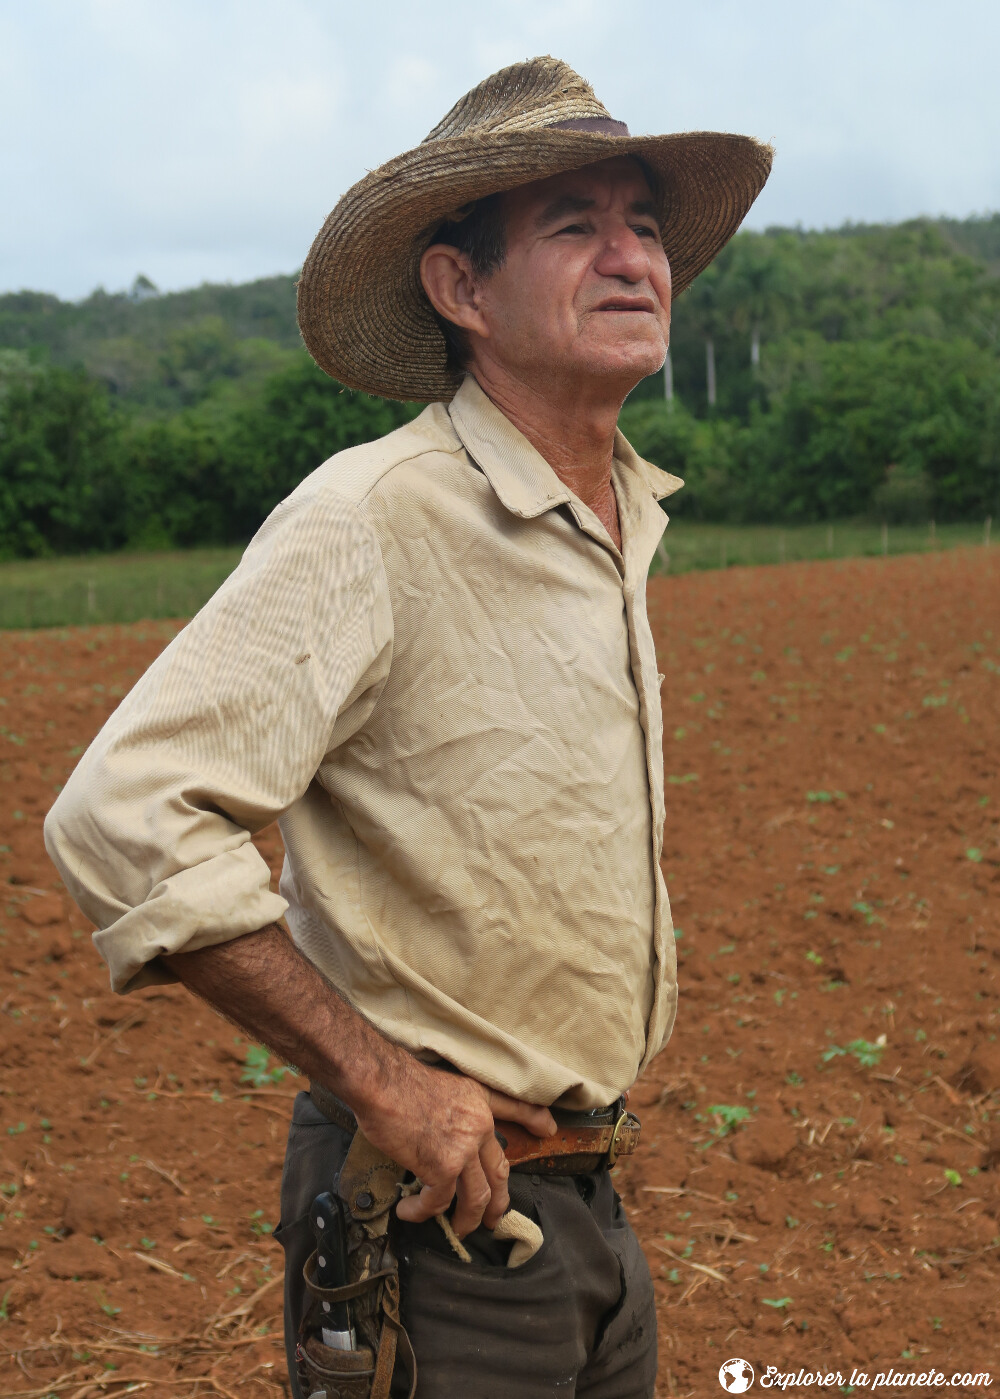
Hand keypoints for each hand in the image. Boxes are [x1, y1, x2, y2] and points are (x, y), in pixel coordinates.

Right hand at [355, 1056, 555, 1237]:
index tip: (547, 1130)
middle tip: (493, 1219)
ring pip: (476, 1197)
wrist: (381, 1082)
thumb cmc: (398, 1082)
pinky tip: (408, 1212)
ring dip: (466, 1219)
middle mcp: (479, 1125)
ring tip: (456, 1230)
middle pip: (498, 1171)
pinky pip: (438, 1202)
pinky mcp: (442, 1167)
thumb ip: (455, 1110)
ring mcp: (463, 1148)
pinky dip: (422, 1212)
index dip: (533, 1119)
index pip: (514, 1108)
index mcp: (478, 1100)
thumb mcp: (441, 1083)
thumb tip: (446, 1136)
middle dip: (498, 1201)